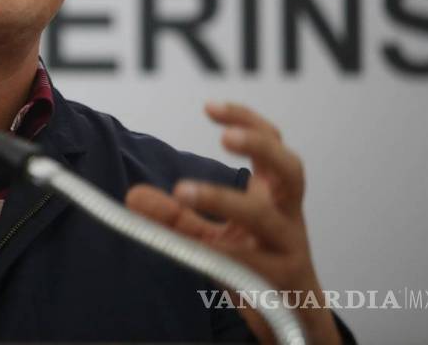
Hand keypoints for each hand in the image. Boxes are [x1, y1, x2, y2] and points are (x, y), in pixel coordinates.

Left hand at [125, 102, 339, 344]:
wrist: (293, 319)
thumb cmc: (256, 265)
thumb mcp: (213, 236)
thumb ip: (176, 216)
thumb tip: (134, 196)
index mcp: (274, 195)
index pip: (271, 144)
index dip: (247, 120)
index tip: (210, 107)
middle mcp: (286, 215)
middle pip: (291, 170)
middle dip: (261, 147)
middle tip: (225, 137)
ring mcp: (287, 248)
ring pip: (268, 218)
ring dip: (225, 200)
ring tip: (184, 191)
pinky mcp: (280, 282)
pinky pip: (252, 263)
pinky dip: (222, 253)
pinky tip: (197, 246)